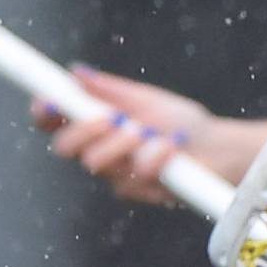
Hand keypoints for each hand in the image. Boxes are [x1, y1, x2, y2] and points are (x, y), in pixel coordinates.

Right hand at [31, 68, 212, 203]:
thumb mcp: (145, 98)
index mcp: (97, 126)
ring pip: (96, 162)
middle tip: (111, 118)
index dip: (44, 111)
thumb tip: (76, 72)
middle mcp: (102, 153)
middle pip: (64, 147)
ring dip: (122, 142)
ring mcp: (120, 176)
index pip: (55, 122)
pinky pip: (135, 174)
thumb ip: (110, 89)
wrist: (221, 149)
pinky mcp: (143, 193)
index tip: (47, 100)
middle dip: (82, 129)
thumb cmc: (183, 123)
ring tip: (148, 132)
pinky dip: (155, 154)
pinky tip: (172, 145)